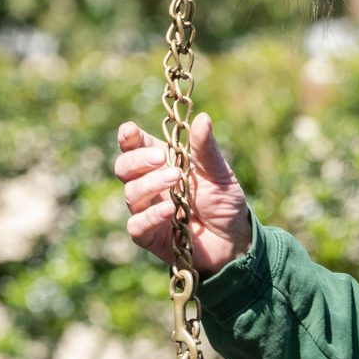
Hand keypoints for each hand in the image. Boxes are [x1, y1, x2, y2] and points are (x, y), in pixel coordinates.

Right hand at [114, 113, 253, 275]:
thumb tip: (203, 118)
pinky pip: (137, 226)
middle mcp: (150, 185)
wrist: (235, 239)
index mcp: (162, 163)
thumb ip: (206, 148)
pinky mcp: (151, 236)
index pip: (135, 146)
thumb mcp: (219, 172)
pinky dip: (150, 216)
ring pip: (131, 194)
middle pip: (124, 168)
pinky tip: (169, 209)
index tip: (130, 131)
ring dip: (150, 184)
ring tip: (175, 179)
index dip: (128, 137)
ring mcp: (148, 210)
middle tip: (161, 158)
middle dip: (138, 160)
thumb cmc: (225, 202)